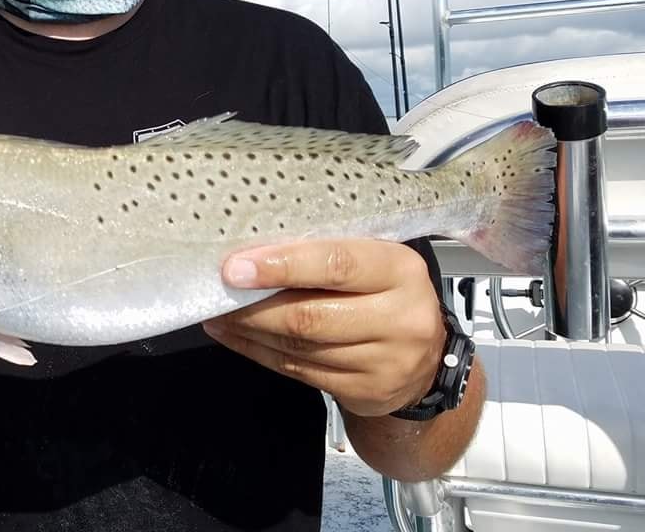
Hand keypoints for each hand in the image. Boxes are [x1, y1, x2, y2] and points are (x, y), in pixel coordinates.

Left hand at [202, 239, 446, 417]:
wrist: (426, 357)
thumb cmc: (385, 292)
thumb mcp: (371, 260)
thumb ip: (324, 253)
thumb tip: (252, 250)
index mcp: (399, 270)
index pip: (335, 265)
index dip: (282, 265)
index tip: (235, 268)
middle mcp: (400, 318)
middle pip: (310, 316)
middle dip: (254, 307)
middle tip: (218, 292)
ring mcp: (386, 362)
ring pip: (299, 348)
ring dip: (250, 331)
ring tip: (218, 314)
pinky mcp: (367, 393)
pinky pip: (299, 372)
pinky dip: (260, 353)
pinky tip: (236, 337)